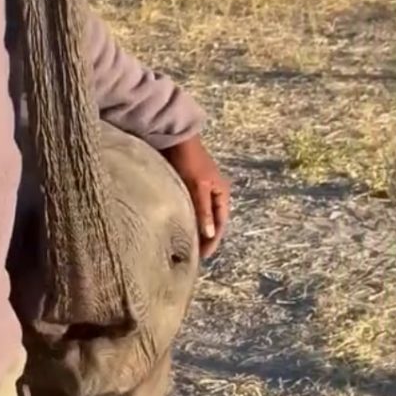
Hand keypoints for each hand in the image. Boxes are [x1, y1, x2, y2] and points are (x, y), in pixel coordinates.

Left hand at [162, 136, 229, 257]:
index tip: (202, 257)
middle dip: (203, 238)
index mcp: (221, 193)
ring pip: (197, 216)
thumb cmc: (188, 160)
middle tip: (190, 256)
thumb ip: (203, 210)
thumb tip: (209, 235)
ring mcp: (198, 191)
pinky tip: (173, 228)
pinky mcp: (183, 188)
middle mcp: (212, 193)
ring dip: (192, 230)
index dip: (212, 241)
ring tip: (181, 246)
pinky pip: (186, 209)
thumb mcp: (198, 186)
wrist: (173, 138)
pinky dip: (183, 219)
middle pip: (210, 221)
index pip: (220, 223)